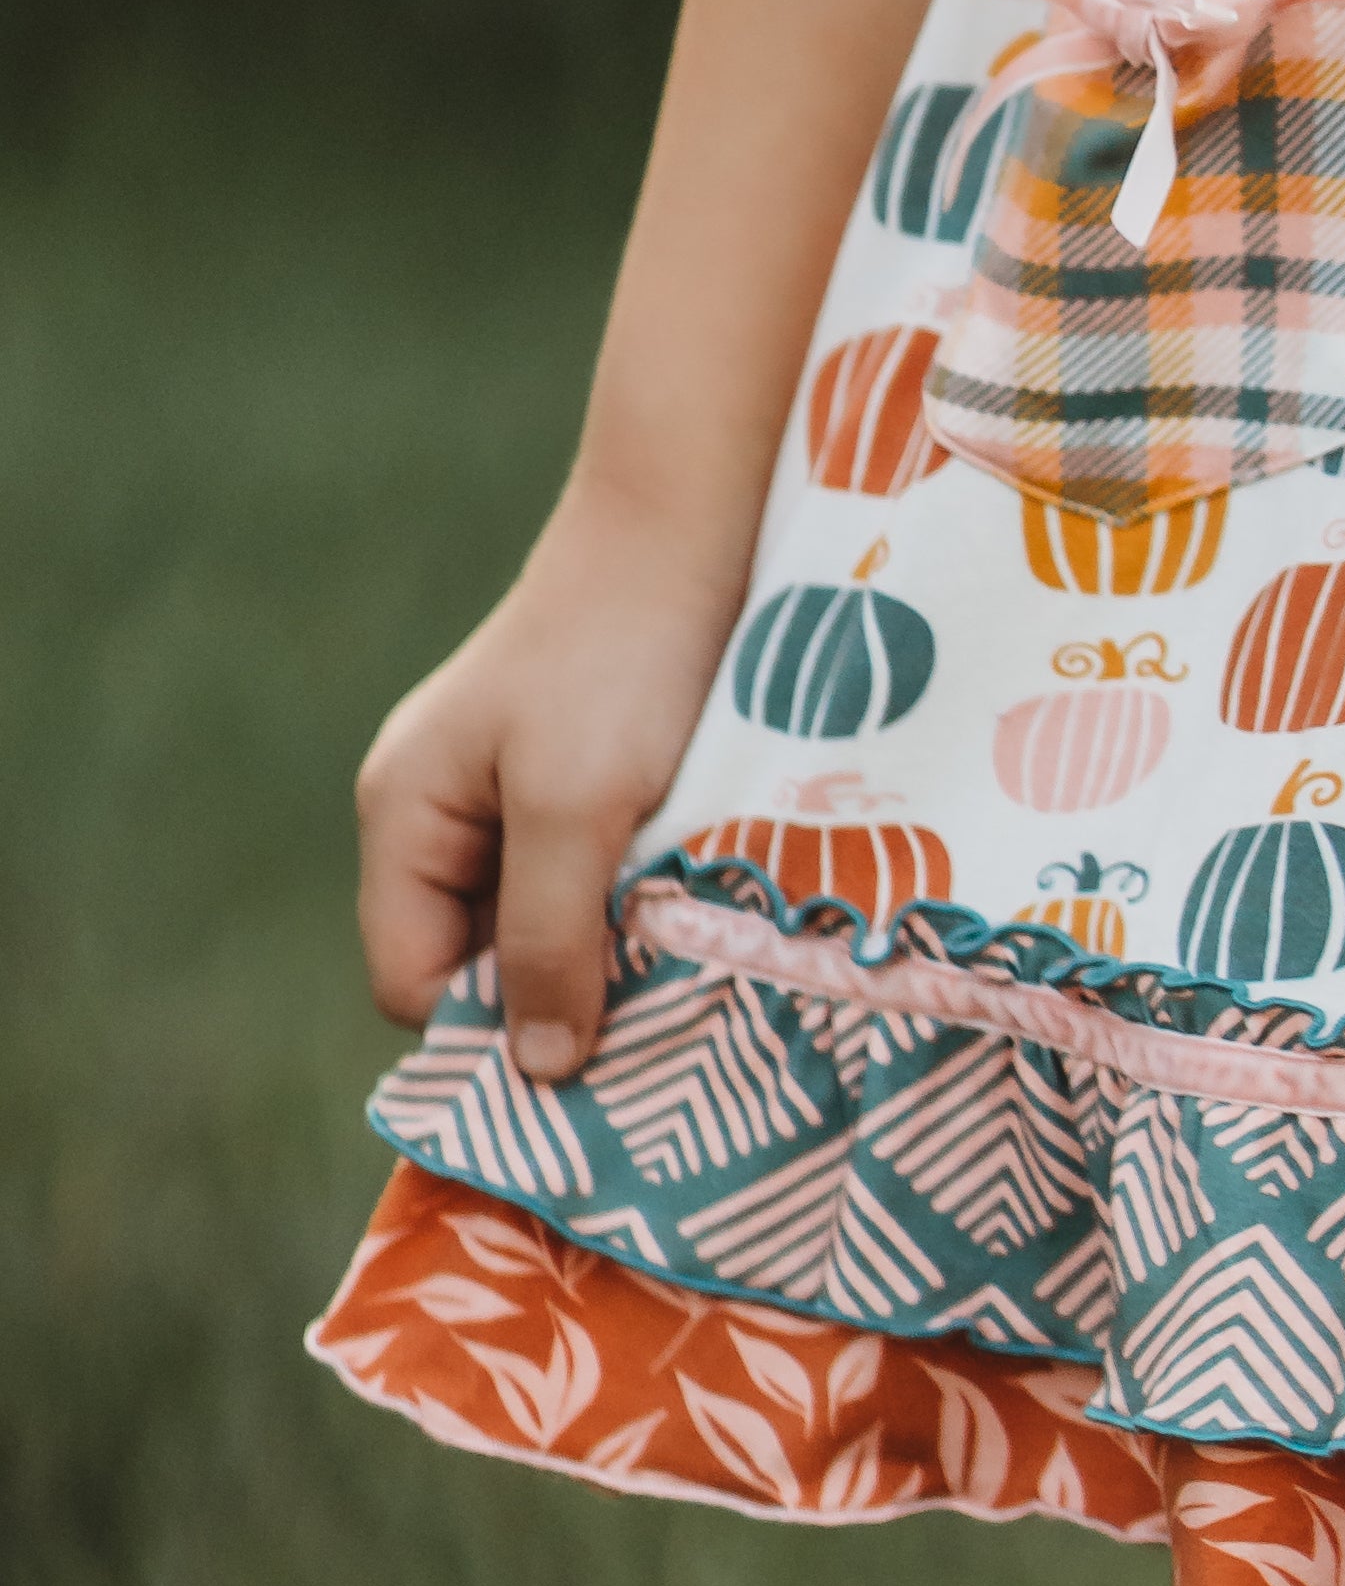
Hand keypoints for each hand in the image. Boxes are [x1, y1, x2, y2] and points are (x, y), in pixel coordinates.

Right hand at [354, 497, 749, 1079]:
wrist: (697, 514)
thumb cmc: (621, 655)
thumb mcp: (575, 807)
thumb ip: (546, 938)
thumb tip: (540, 1070)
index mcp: (405, 815)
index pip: (414, 981)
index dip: (489, 1026)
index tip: (590, 1049)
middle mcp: (443, 809)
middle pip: (478, 956)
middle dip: (555, 987)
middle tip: (650, 1009)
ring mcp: (511, 788)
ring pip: (544, 918)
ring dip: (607, 941)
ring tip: (678, 947)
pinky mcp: (582, 770)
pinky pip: (591, 872)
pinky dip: (635, 894)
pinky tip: (692, 895)